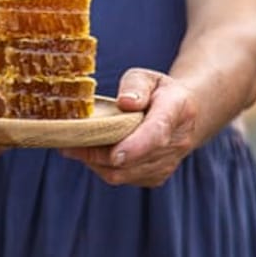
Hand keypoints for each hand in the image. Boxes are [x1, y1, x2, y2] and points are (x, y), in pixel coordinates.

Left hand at [60, 68, 204, 186]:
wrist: (186, 116)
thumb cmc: (159, 92)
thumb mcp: (147, 77)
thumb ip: (136, 86)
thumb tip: (125, 102)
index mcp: (176, 110)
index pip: (157, 132)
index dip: (136, 146)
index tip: (115, 154)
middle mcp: (177, 141)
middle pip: (135, 158)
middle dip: (99, 154)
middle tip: (69, 142)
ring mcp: (168, 163)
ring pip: (125, 173)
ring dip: (97, 163)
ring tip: (76, 146)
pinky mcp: (156, 177)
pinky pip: (124, 179)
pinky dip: (104, 168)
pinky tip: (93, 153)